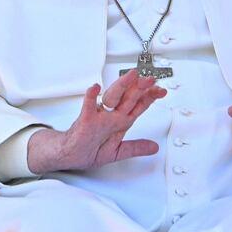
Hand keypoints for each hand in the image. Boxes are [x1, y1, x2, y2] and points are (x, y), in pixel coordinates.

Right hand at [27, 69, 166, 173]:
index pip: (138, 106)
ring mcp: (99, 116)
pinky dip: (91, 97)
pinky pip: (88, 107)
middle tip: (150, 79)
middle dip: (140, 88)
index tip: (161, 90)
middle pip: (128, 98)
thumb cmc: (90, 149)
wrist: (71, 155)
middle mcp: (111, 115)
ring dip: (121, 86)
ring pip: (112, 98)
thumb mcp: (118, 152)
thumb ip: (136, 148)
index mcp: (120, 121)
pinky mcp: (85, 121)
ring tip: (130, 76)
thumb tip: (154, 147)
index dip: (150, 98)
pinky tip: (94, 88)